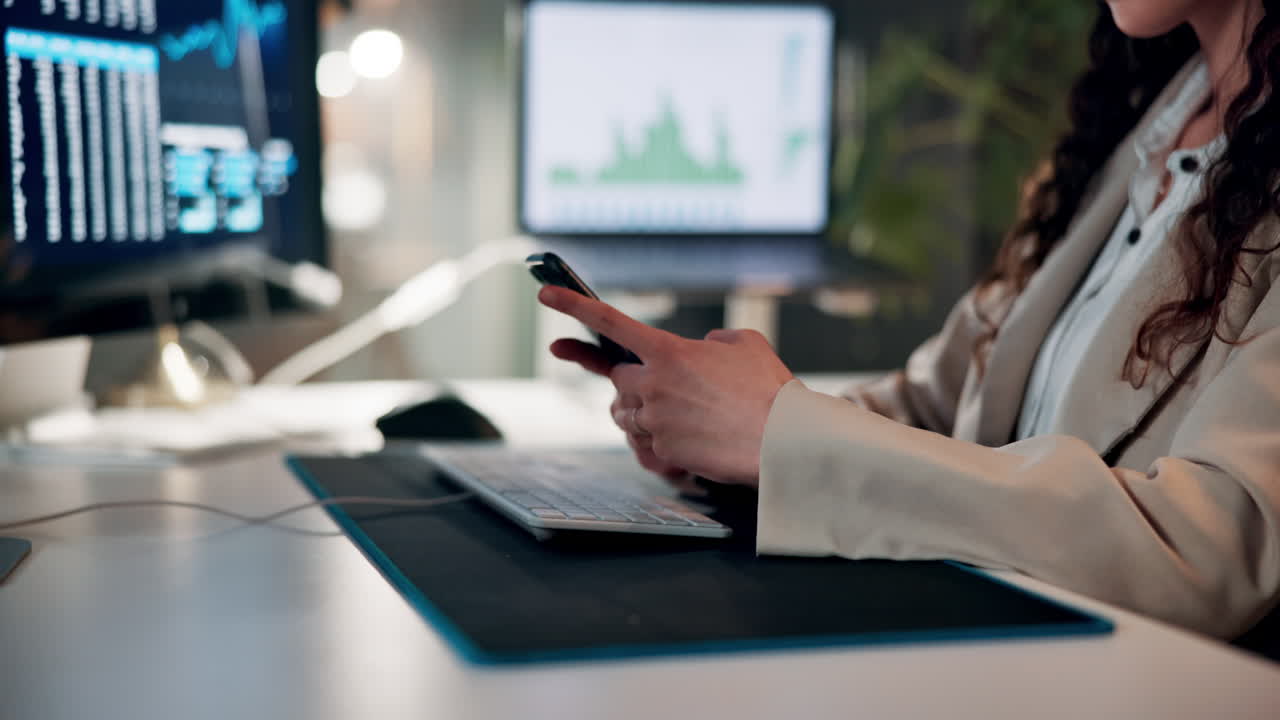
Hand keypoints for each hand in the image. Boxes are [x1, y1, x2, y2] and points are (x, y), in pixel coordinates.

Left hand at [539, 285, 793, 486]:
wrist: (783, 441)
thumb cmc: (771, 391)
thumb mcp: (745, 344)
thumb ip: (713, 340)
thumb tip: (703, 347)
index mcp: (669, 351)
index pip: (610, 321)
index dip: (574, 305)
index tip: (546, 295)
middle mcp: (654, 384)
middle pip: (619, 378)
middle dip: (637, 381)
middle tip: (671, 388)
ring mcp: (655, 420)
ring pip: (627, 414)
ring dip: (648, 412)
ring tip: (689, 416)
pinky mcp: (664, 451)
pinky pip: (648, 445)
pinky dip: (666, 443)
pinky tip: (697, 441)